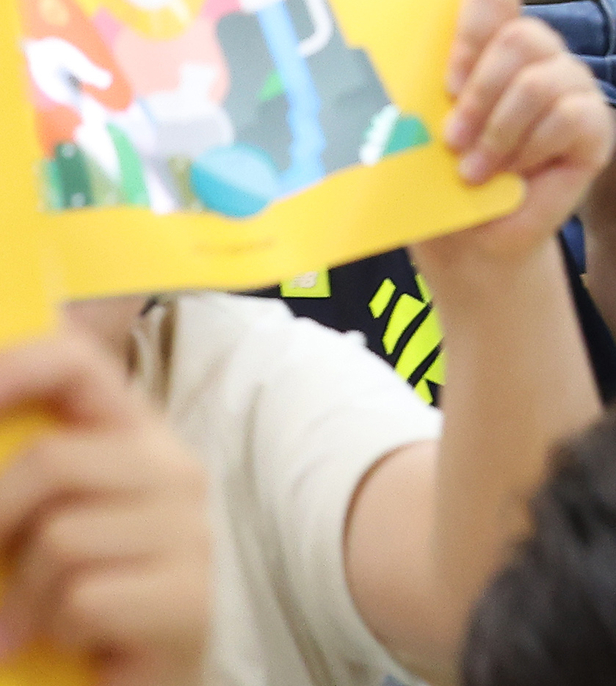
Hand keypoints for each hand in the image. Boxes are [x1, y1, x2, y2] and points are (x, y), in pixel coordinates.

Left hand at [0, 333, 213, 685]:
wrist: (152, 677)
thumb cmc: (92, 595)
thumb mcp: (53, 524)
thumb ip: (30, 478)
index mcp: (136, 437)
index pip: (78, 367)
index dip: (14, 368)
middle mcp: (175, 471)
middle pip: (52, 461)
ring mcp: (191, 533)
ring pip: (60, 539)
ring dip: (28, 593)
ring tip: (47, 615)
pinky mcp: (189, 598)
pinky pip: (83, 599)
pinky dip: (59, 629)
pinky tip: (77, 639)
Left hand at [410, 0, 610, 274]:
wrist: (469, 234)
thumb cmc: (442, 168)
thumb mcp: (424, 103)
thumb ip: (440, 31)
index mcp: (494, 39)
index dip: (469, 30)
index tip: (445, 79)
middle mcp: (538, 53)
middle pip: (519, 36)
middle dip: (478, 91)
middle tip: (451, 134)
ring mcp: (572, 86)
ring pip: (539, 79)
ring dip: (497, 130)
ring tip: (473, 166)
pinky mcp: (595, 124)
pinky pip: (569, 115)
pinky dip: (530, 148)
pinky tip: (511, 172)